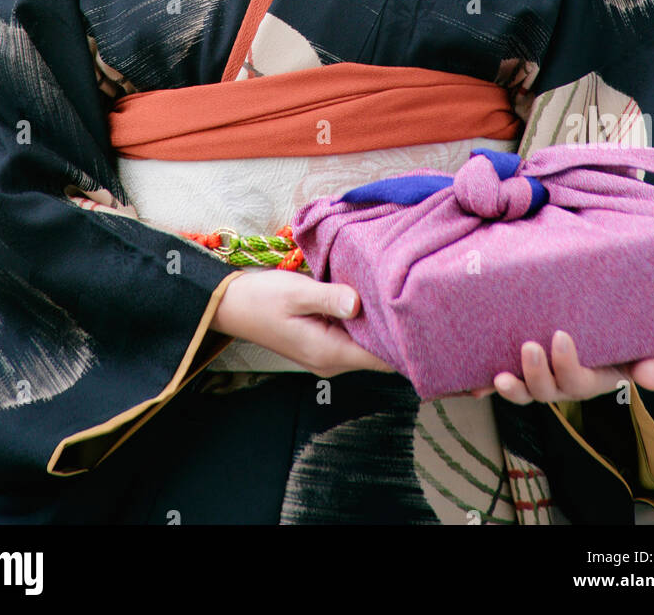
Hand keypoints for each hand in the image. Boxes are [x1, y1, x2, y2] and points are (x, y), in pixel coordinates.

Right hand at [211, 270, 395, 377]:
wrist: (233, 305)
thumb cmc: (263, 299)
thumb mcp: (297, 293)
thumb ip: (329, 298)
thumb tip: (358, 303)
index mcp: (329, 352)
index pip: (381, 358)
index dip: (403, 342)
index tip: (420, 318)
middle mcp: (332, 361)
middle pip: (378, 353)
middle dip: (395, 330)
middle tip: (412, 298)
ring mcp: (327, 354)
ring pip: (366, 344)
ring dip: (378, 324)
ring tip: (395, 295)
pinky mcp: (323, 343)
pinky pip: (353, 337)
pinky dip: (363, 322)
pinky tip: (370, 299)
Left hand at [467, 330, 653, 404]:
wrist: (591, 332)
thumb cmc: (612, 341)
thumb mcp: (631, 351)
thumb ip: (645, 364)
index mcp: (586, 380)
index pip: (576, 381)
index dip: (566, 364)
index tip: (559, 335)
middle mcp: (559, 385)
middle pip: (545, 391)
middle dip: (536, 373)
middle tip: (529, 347)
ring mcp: (536, 381)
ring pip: (523, 393)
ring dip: (511, 388)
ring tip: (501, 376)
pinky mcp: (517, 373)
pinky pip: (501, 384)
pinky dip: (486, 387)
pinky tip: (473, 385)